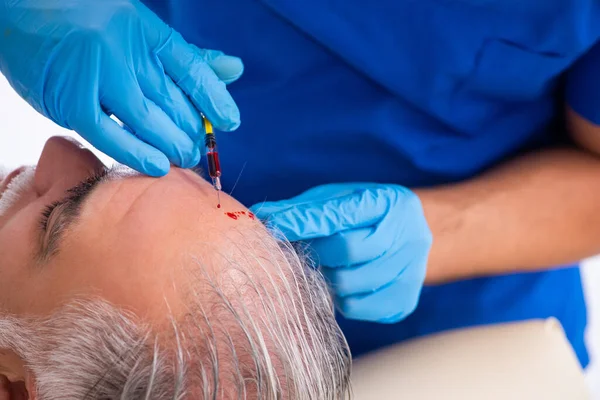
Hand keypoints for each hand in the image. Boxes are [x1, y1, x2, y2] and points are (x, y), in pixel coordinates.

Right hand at [0, 0, 242, 175]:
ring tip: (184, 160)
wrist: (25, 11)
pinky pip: (108, 133)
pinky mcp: (70, 99)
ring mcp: (96, 73)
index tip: (230, 122)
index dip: (214, 99)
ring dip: (170, 146)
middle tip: (198, 150)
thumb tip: (235, 69)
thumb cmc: (91, 25)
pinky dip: (134, 153)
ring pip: (146, 120)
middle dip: (191, 132)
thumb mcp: (144, 32)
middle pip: (172, 100)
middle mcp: (123, 49)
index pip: (192, 69)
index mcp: (146, 32)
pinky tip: (156, 166)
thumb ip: (187, 57)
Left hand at [251, 183, 432, 322]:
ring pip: (348, 284)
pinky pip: (356, 308)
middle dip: (317, 252)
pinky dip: (341, 298)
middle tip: (307, 250)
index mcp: (389, 203)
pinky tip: (345, 281)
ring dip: (327, 276)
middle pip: (347, 251)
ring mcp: (410, 272)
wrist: (416, 236)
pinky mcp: (404, 302)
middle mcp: (408, 237)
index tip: (274, 226)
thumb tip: (261, 216)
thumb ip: (304, 209)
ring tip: (328, 265)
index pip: (339, 214)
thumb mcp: (340, 199)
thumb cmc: (367, 215)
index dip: (303, 222)